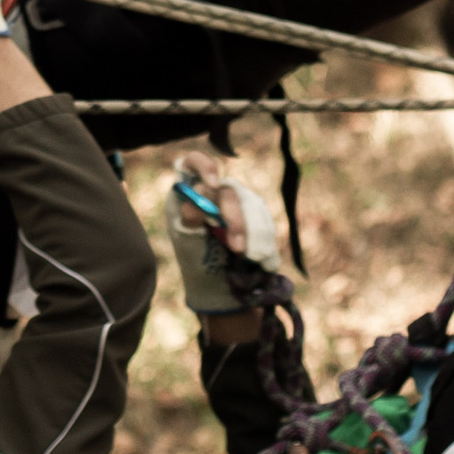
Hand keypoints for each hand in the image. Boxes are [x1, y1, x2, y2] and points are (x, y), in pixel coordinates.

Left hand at [163, 151, 281, 314]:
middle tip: (238, 250)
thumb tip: (193, 201)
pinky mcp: (255, 216)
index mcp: (188, 194)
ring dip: (255, 234)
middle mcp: (213, 193)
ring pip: (252, 204)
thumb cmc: (197, 264)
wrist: (222, 289)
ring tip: (252, 260)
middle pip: (229, 190)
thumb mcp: (188, 245)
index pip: (191, 163)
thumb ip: (189, 221)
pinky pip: (266, 219)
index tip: (213, 184)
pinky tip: (264, 261)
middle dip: (236, 221)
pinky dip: (266, 241)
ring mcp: (236, 202)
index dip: (203, 165)